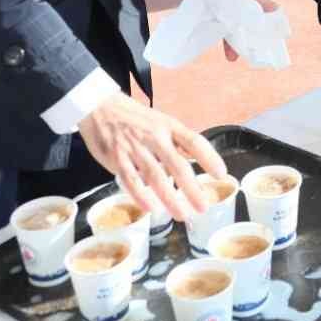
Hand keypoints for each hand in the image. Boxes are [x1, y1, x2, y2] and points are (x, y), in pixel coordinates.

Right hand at [78, 92, 226, 222]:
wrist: (99, 106)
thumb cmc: (134, 118)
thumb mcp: (160, 121)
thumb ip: (176, 142)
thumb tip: (197, 161)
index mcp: (168, 126)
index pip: (194, 141)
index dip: (209, 157)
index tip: (221, 174)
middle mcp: (154, 136)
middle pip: (177, 165)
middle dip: (192, 188)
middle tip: (203, 206)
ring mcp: (135, 148)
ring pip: (155, 176)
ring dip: (170, 198)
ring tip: (182, 215)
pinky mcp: (116, 158)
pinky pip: (131, 180)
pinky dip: (141, 195)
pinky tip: (151, 208)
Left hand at [176, 0, 277, 61]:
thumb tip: (276, 10)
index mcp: (247, 2)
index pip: (259, 19)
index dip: (263, 31)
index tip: (269, 44)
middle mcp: (235, 11)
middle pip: (243, 29)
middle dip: (246, 42)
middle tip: (250, 55)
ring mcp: (220, 15)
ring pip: (228, 31)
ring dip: (230, 44)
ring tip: (232, 57)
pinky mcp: (206, 17)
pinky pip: (212, 29)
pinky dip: (215, 36)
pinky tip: (216, 43)